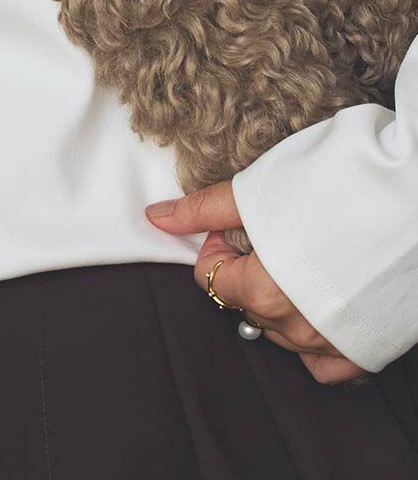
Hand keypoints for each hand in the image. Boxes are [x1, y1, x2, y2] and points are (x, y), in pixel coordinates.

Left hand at [144, 182, 371, 384]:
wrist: (414, 199)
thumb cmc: (339, 187)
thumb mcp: (257, 189)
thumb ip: (203, 209)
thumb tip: (158, 217)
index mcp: (263, 292)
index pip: (211, 279)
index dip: (219, 245)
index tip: (238, 223)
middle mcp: (296, 328)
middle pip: (245, 304)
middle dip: (246, 269)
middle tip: (274, 233)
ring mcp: (332, 344)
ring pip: (280, 331)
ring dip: (278, 298)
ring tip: (302, 255)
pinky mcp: (365, 350)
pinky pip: (323, 362)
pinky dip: (312, 338)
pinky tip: (316, 303)